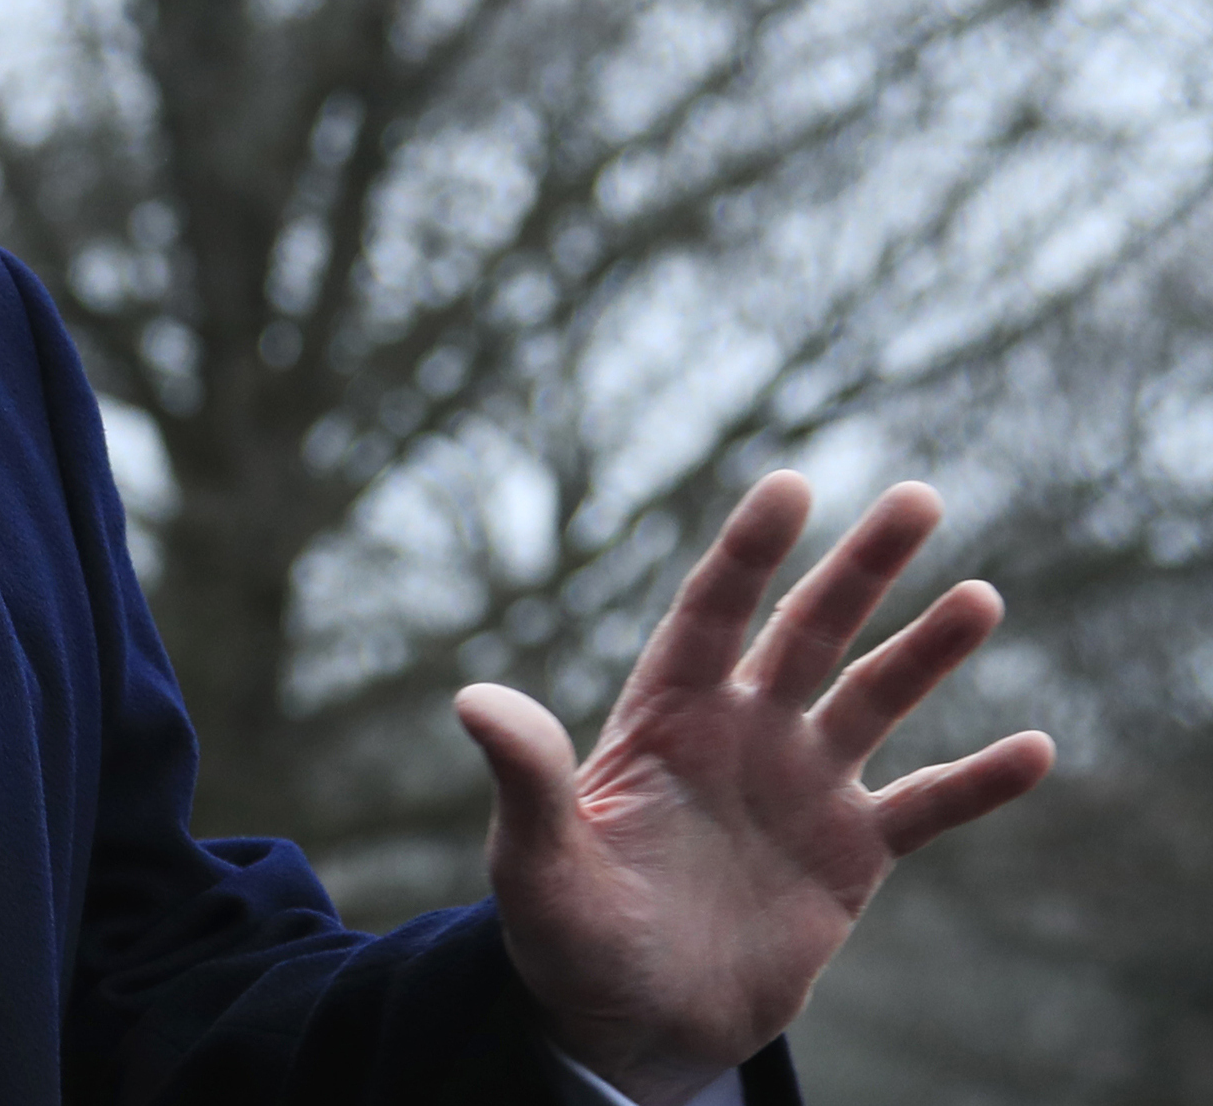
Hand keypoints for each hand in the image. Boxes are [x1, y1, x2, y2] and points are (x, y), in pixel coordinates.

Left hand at [454, 472, 1053, 1104]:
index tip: (791, 485)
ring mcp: (800, 787)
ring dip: (927, 651)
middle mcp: (741, 732)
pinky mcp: (848, 854)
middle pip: (808, 630)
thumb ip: (526, 779)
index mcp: (664, 716)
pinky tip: (1036, 747)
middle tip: (918, 498)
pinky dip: (978, 783)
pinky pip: (925, 807)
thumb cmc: (566, 935)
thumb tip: (471, 700)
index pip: (712, 613)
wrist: (632, 1021)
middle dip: (860, 568)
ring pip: (875, 698)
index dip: (749, 551)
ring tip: (980, 595)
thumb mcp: (535, 859)